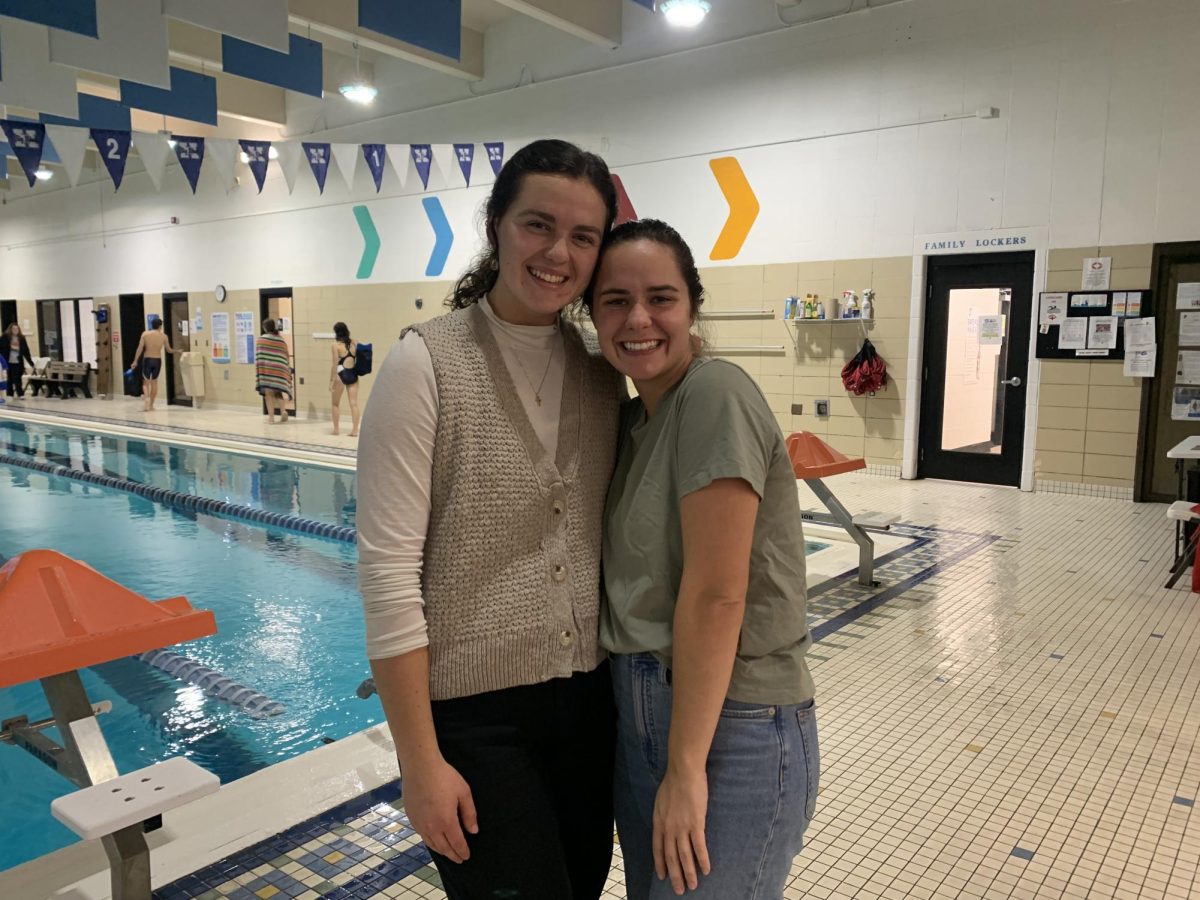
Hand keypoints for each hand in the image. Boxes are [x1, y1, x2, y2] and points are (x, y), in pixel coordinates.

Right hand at [400, 756, 477, 863]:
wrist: (420, 767)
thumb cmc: (444, 777)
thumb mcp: (463, 792)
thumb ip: (469, 814)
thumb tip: (473, 831)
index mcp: (446, 821)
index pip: (456, 843)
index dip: (462, 851)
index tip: (467, 856)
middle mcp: (432, 827)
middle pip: (443, 848)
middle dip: (453, 855)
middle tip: (459, 860)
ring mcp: (420, 824)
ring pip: (431, 844)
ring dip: (441, 851)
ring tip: (448, 853)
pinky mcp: (412, 818)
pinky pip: (422, 836)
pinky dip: (431, 842)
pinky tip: (434, 841)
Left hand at [653, 765, 710, 893]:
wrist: (683, 772)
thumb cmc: (673, 782)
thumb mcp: (660, 801)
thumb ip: (662, 816)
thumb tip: (665, 824)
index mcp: (659, 822)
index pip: (657, 849)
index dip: (660, 864)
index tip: (662, 876)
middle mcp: (668, 828)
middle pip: (671, 857)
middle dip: (675, 875)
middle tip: (679, 890)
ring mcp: (682, 827)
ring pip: (685, 856)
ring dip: (689, 873)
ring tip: (693, 886)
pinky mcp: (696, 823)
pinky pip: (699, 846)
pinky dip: (703, 860)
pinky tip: (706, 870)